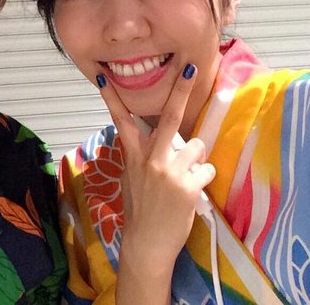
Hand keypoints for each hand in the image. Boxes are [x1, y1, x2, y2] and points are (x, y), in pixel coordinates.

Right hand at [97, 65, 214, 303]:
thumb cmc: (140, 210)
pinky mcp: (188, 185)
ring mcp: (169, 171)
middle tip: (191, 66)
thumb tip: (156, 139)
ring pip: (197, 146)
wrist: (147, 243)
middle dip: (182, 89)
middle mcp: (150, 159)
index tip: (102, 75)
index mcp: (133, 155)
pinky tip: (193, 192)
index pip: (120, 119)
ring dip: (196, 159)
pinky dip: (204, 178)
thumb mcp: (132, 178)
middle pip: (169, 117)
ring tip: (186, 178)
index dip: (111, 96)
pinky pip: (207, 169)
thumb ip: (142, 156)